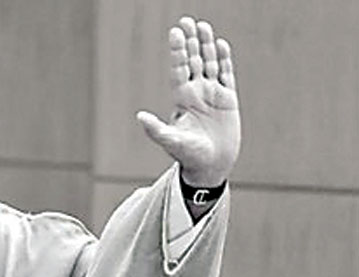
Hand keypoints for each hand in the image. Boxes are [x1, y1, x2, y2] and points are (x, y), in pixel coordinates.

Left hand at [137, 16, 240, 186]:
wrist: (210, 165)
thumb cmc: (188, 155)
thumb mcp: (171, 142)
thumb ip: (156, 130)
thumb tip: (139, 117)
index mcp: (182, 99)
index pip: (178, 68)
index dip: (177, 50)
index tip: (175, 32)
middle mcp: (196, 92)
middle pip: (192, 61)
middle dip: (190, 41)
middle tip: (186, 20)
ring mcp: (212, 94)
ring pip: (209, 63)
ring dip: (207, 45)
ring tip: (203, 26)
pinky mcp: (228, 99)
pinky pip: (226, 74)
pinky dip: (224, 59)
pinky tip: (221, 45)